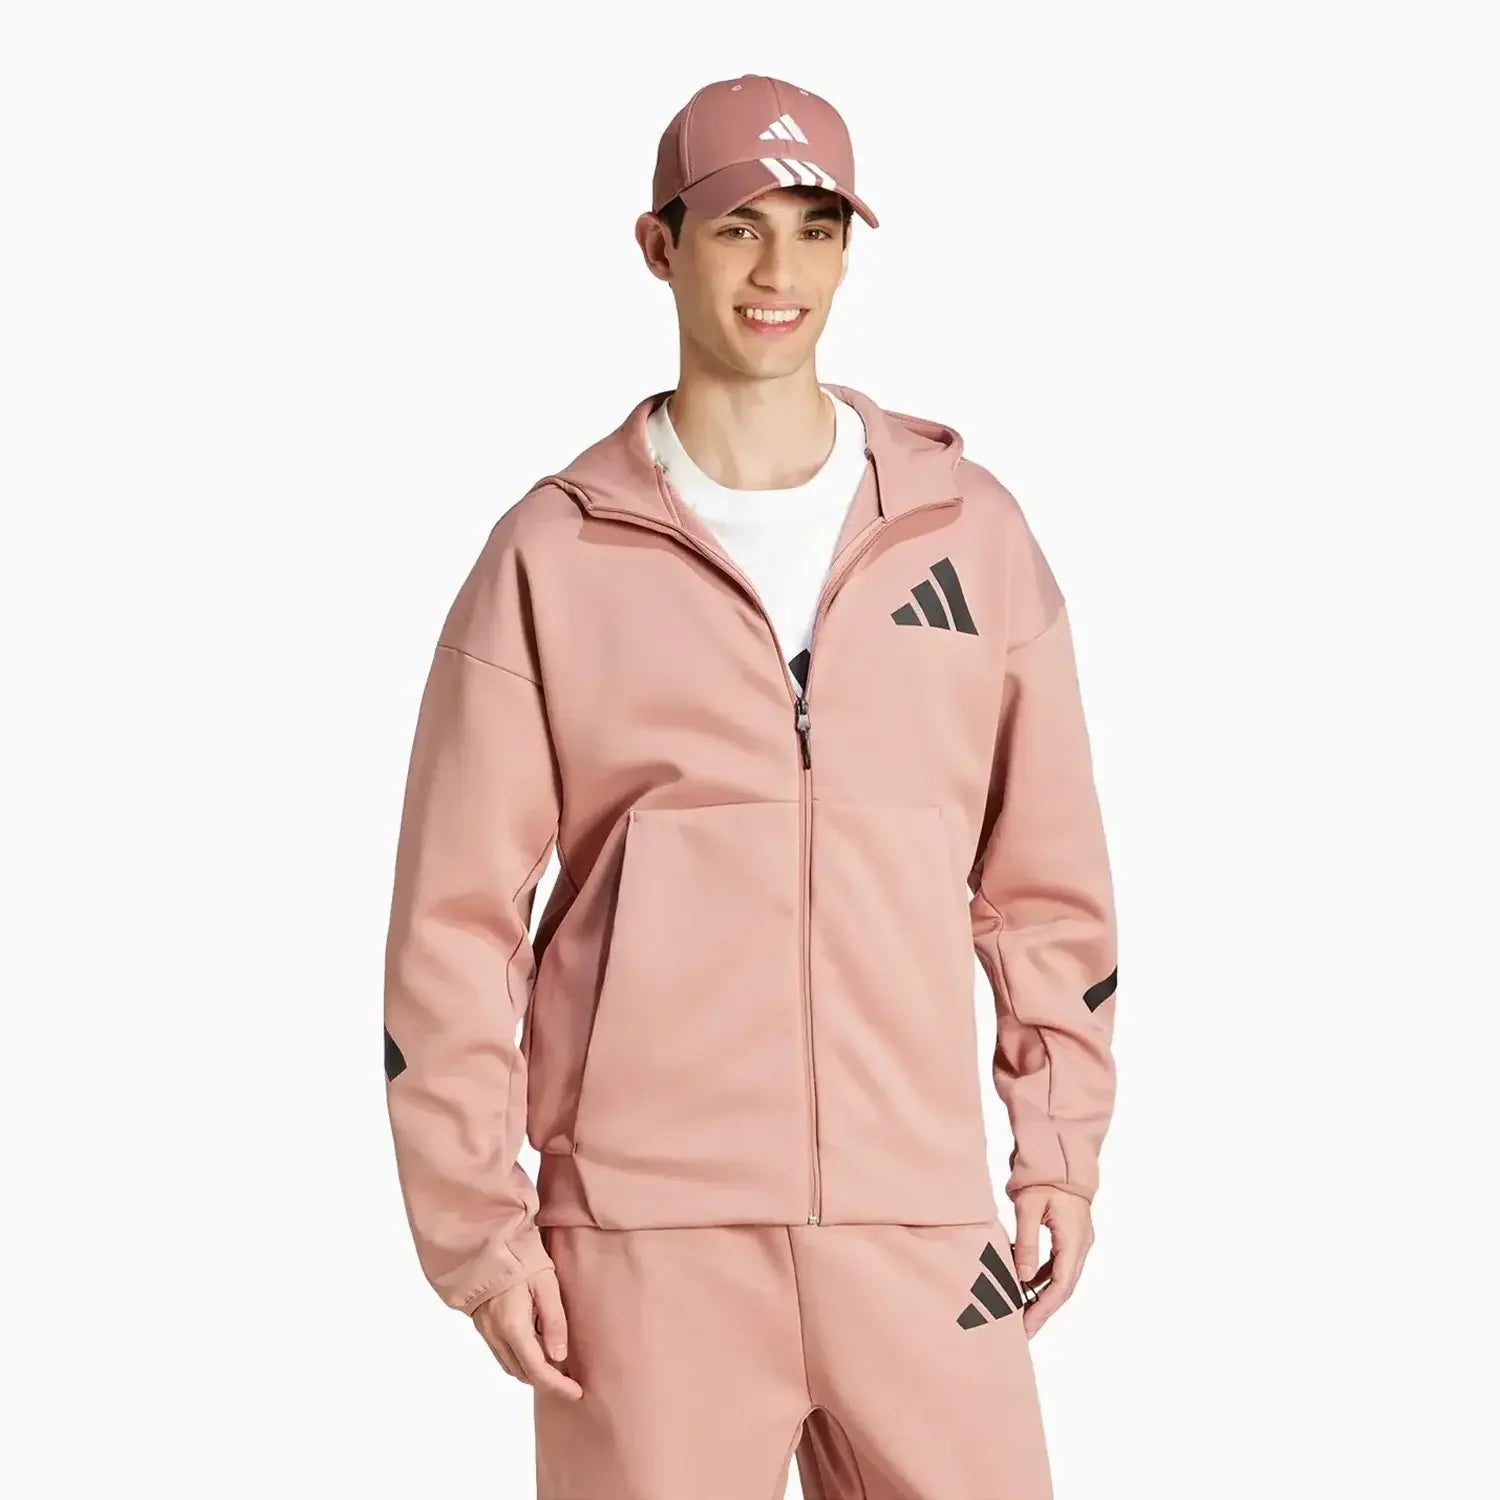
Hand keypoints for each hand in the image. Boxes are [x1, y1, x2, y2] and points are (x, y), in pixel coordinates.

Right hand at [471, 1267, 583, 1399]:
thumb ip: (554, 1321)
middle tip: (570, 1382)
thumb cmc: (520, 1257)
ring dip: (532, 1373)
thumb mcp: (546, 1284)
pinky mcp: (482, 1325)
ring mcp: (485, 1331)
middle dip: (547, 1382)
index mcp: (513, 1326)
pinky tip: (535, 1351)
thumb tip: (559, 1357)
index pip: (537, 1370)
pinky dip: (519, 1361)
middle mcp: (496, 1334)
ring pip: (510, 1367)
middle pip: (522, 1373)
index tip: (577, 1393)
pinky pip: (502, 1354)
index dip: (558, 1386)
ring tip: (556, 1369)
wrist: (486, 1241)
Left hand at [1011, 1186, 1094, 1338]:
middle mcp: (1080, 1246)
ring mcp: (1078, 1242)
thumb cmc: (1043, 1178)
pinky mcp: (1071, 1237)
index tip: (1026, 1326)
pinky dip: (1043, 1278)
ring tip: (1022, 1313)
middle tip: (1022, 1330)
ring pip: (1061, 1279)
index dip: (1043, 1309)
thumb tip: (1023, 1278)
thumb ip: (1026, 1243)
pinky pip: (1058, 1265)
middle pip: (1063, 1288)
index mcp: (1074, 1241)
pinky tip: (1026, 1286)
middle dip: (1043, 1310)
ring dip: (1043, 1296)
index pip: (1060, 1286)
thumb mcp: (1028, 1208)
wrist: (1060, 1156)